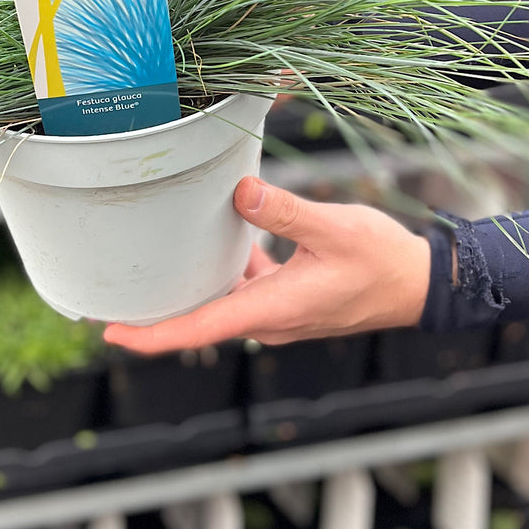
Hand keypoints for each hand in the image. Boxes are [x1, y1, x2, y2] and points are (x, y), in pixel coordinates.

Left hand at [103, 176, 431, 353]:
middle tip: (108, 296)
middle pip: (198, 321)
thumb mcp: (333, 229)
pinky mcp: (288, 301)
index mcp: (273, 309)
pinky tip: (220, 240)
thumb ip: (285, 211)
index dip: (151, 335)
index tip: (110, 332)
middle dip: (155, 314)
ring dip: (187, 291)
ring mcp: (278, 313)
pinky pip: (243, 291)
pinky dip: (223, 273)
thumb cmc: (382, 261)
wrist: (420, 286)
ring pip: (220, 304)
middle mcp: (268, 320)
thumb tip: (239, 193)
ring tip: (148, 266)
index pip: (199, 330)